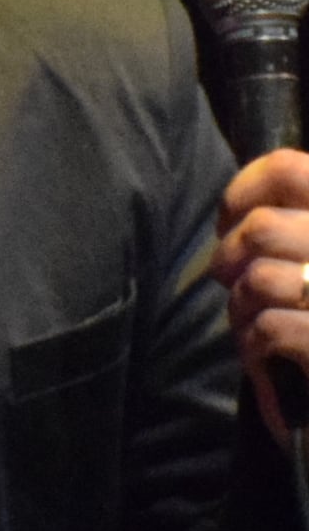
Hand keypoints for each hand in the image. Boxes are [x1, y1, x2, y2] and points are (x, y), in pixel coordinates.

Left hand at [222, 150, 308, 442]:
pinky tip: (277, 362)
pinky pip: (268, 329)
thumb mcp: (308, 259)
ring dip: (244, 310)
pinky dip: (258, 348)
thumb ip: (290, 225)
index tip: (231, 222)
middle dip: (229, 263)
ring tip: (265, 327)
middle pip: (259, 229)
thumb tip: (238, 209)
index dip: (242, 192)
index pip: (289, 168)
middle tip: (239, 287)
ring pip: (256, 280)